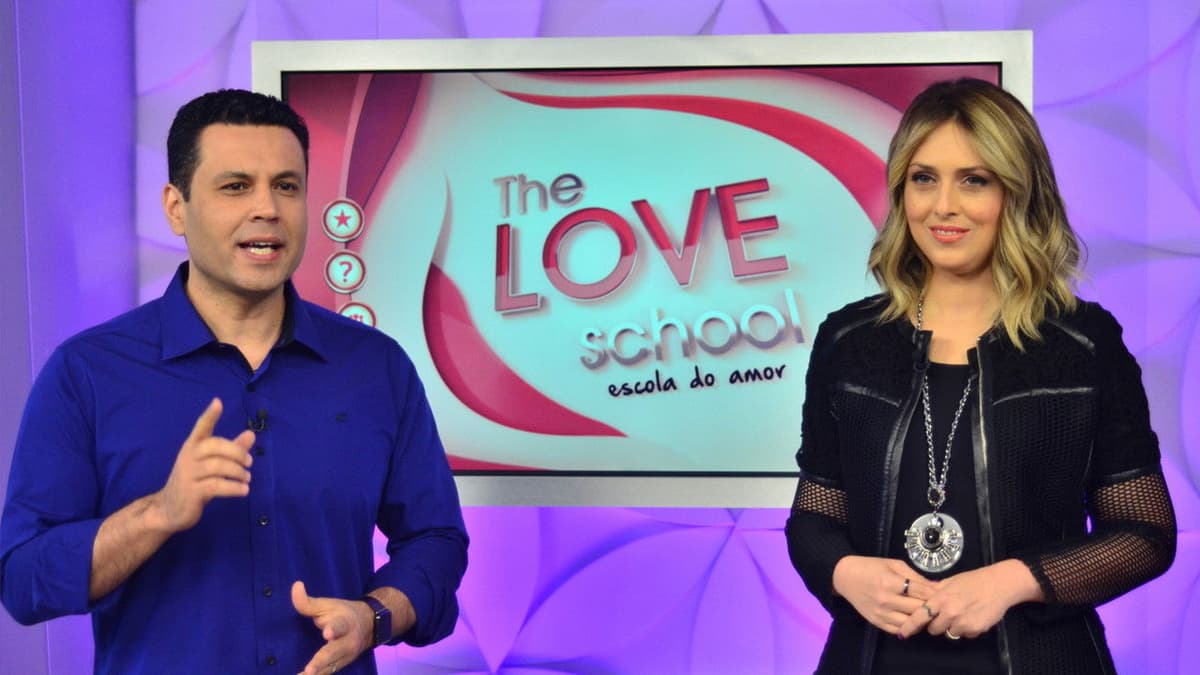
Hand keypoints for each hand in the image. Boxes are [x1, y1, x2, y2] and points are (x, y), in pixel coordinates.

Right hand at [148, 398, 253, 531]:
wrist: (168, 510)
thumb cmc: (194, 482)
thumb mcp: (212, 464)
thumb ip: (232, 450)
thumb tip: (251, 434)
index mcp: (192, 447)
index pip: (201, 427)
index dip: (210, 415)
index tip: (218, 402)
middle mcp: (188, 457)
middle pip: (214, 446)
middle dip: (236, 452)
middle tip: (249, 462)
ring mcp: (188, 475)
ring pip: (217, 466)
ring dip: (237, 472)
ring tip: (247, 478)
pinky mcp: (191, 492)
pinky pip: (216, 486)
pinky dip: (233, 487)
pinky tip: (244, 490)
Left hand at [292, 581, 372, 674]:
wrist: (369, 625)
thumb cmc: (342, 613)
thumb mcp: (328, 605)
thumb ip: (309, 601)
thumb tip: (296, 586)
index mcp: (345, 623)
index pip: (339, 626)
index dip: (334, 629)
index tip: (328, 632)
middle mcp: (347, 642)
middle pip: (334, 653)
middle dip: (321, 661)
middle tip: (309, 670)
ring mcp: (345, 657)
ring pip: (330, 668)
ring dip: (317, 673)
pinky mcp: (340, 666)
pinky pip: (327, 673)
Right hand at [832, 555, 937, 634]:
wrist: (845, 576)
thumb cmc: (871, 566)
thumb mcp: (894, 564)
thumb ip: (915, 576)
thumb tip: (935, 586)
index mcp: (891, 582)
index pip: (920, 592)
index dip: (934, 593)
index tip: (944, 593)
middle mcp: (886, 600)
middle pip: (917, 609)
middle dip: (931, 607)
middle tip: (939, 605)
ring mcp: (880, 613)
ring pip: (910, 623)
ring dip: (920, 620)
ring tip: (927, 614)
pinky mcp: (876, 621)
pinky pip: (897, 630)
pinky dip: (908, 627)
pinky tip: (912, 620)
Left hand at [897, 559, 1042, 638]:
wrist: (999, 585)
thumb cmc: (974, 580)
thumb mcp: (951, 581)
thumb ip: (935, 590)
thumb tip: (921, 593)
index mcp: (941, 598)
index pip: (920, 616)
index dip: (909, 626)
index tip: (902, 633)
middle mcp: (950, 612)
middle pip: (933, 629)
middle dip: (936, 624)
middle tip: (945, 614)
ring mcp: (963, 622)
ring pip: (949, 633)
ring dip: (952, 627)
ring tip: (963, 613)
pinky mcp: (975, 629)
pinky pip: (965, 634)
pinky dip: (967, 629)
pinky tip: (973, 616)